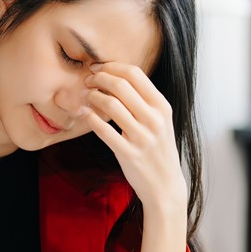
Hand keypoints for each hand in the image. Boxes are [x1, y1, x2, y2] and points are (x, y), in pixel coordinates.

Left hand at [82, 63, 187, 217]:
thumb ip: (144, 100)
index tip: (98, 68)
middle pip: (121, 85)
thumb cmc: (158, 149)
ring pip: (111, 105)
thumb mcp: (160, 121)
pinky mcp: (128, 153)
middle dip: (99, 78)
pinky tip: (85, 113)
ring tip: (86, 96)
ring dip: (93, 96)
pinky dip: (91, 118)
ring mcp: (142, 137)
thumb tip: (116, 77)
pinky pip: (103, 130)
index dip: (112, 67)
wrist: (165, 184)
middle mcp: (154, 119)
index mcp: (162, 107)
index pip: (135, 74)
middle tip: (88, 80)